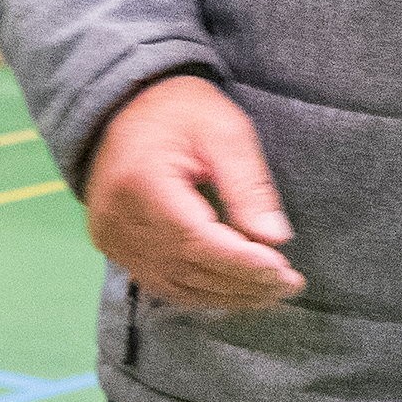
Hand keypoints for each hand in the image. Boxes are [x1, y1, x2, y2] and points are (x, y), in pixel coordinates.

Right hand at [85, 73, 302, 310]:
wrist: (125, 106)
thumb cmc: (180, 111)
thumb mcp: (225, 131)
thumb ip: (248, 185)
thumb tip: (275, 238)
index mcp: (140, 182)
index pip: (195, 239)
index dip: (241, 262)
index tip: (284, 272)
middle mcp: (117, 218)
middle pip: (187, 267)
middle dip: (243, 282)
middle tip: (289, 285)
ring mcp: (111, 237)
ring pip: (175, 284)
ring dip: (227, 295)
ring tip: (270, 291)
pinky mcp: (114, 246)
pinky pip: (161, 283)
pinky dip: (201, 292)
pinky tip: (235, 290)